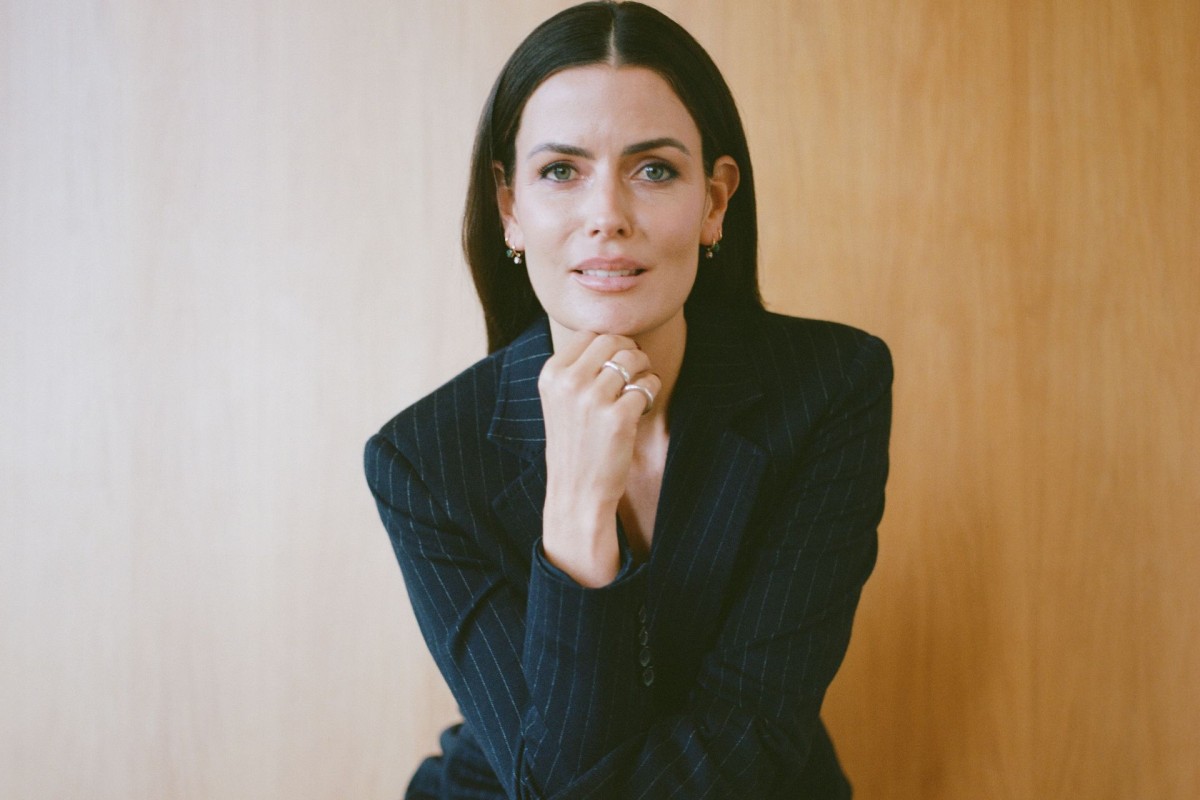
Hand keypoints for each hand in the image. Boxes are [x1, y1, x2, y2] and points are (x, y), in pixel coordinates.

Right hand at [537, 333, 660, 585]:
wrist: (576, 493)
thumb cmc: (574, 445)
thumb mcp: (560, 402)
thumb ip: (577, 369)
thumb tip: (613, 338)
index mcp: (551, 375)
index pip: (589, 335)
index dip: (609, 344)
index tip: (615, 362)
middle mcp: (569, 382)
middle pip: (613, 341)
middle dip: (630, 351)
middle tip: (634, 372)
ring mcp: (593, 399)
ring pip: (633, 359)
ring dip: (643, 371)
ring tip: (637, 391)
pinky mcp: (618, 418)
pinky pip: (646, 385)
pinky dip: (651, 391)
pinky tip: (641, 408)